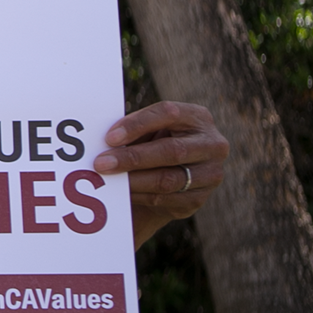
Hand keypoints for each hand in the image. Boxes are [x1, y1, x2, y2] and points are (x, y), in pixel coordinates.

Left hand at [92, 100, 229, 247]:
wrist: (170, 176)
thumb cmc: (153, 143)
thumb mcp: (148, 130)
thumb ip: (132, 130)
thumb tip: (100, 139)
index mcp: (197, 117)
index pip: (169, 113)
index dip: (138, 124)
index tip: (109, 138)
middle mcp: (212, 144)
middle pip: (171, 150)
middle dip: (133, 157)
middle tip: (101, 163)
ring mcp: (210, 174)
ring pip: (168, 179)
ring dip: (133, 181)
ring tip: (106, 180)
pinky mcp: (198, 198)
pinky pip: (166, 199)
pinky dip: (140, 196)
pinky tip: (121, 193)